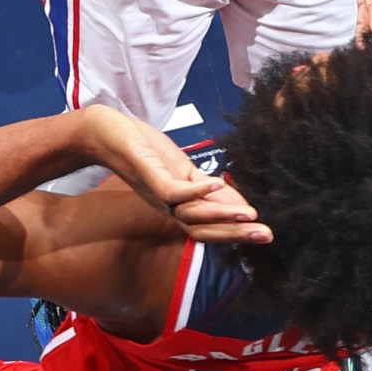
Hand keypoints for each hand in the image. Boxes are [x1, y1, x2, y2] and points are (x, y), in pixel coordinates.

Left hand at [82, 106, 271, 243]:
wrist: (104, 134)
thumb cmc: (144, 151)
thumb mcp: (182, 170)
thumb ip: (207, 188)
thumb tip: (240, 203)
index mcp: (179, 206)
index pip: (211, 224)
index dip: (238, 231)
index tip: (267, 234)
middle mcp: (169, 206)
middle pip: (204, 228)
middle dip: (236, 233)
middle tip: (266, 236)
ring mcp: (158, 194)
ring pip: (192, 213)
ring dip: (221, 214)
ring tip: (250, 214)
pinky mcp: (148, 177)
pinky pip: (172, 190)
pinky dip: (195, 190)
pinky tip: (215, 183)